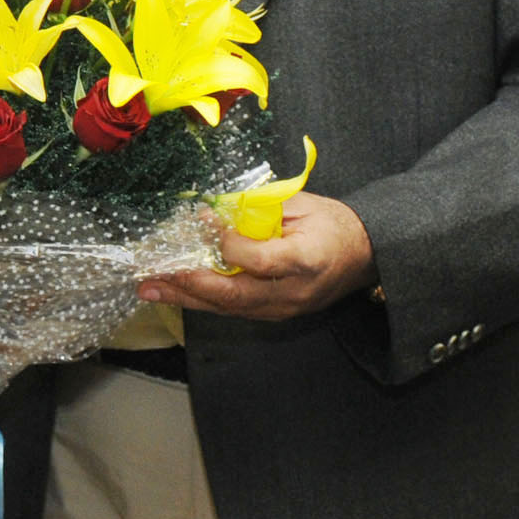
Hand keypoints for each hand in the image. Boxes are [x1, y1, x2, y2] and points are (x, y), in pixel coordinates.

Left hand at [136, 193, 375, 322]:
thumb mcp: (304, 204)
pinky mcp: (276, 315)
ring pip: (228, 308)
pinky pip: (234, 310)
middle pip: (235, 295)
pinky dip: (203, 300)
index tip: (203, 221)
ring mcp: (285, 309)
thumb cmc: (336, 224)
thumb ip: (260, 209)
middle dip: (189, 285)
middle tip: (153, 277)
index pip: (260, 261)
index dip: (227, 245)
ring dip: (187, 298)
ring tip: (151, 288)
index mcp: (307, 258)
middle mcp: (293, 292)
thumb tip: (216, 210)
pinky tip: (178, 293)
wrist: (367, 256)